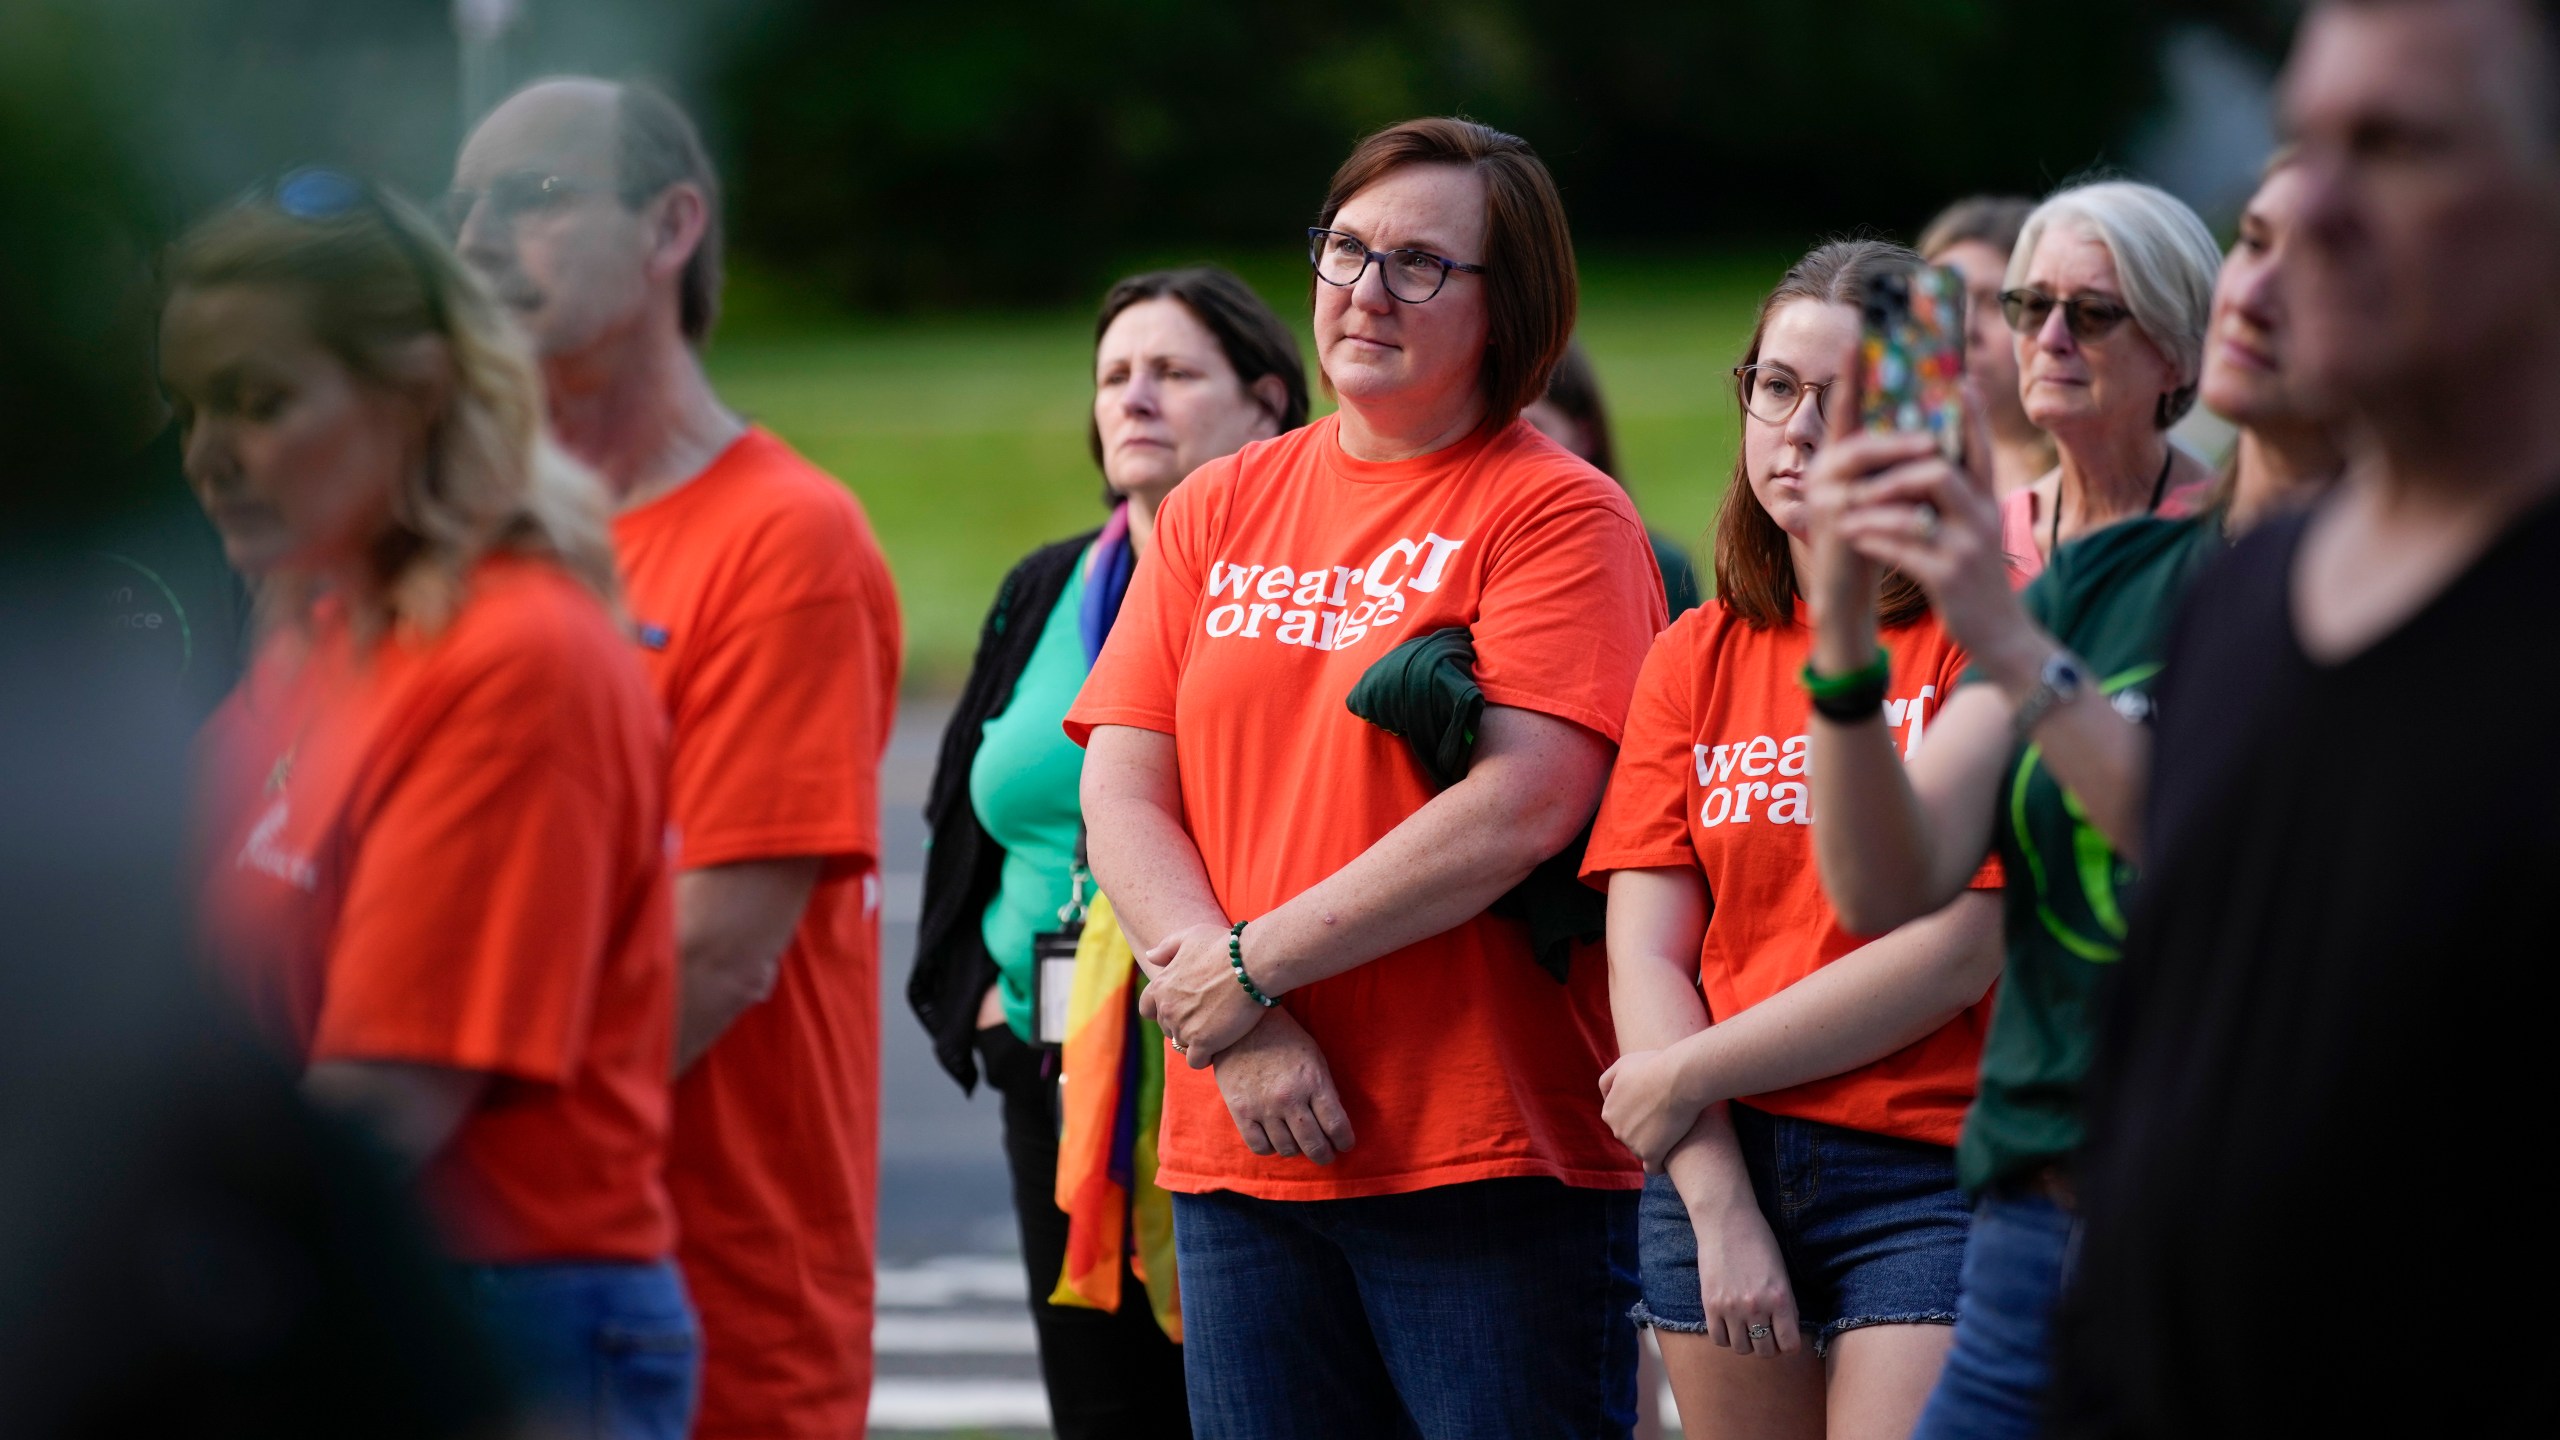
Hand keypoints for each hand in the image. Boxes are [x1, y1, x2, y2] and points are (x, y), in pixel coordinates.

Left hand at [1135, 921, 1264, 1067]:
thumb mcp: (1191, 937)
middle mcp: (1167, 1009)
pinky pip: (1196, 1061)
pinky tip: (1219, 1047)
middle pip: (1167, 1028)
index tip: (1181, 1008)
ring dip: (1196, 1040)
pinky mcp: (1203, 1043)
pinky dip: (1205, 1057)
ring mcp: (1183, 1027)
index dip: (1162, 1010)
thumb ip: (1167, 947)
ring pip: (1182, 1044)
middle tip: (1207, 1016)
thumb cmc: (1224, 946)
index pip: (1147, 1009)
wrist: (1252, 963)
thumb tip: (1150, 956)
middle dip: (1182, 1024)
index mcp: (1160, 986)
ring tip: (1217, 1030)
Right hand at [1209, 1008, 1357, 1163]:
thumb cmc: (1284, 1039)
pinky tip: (1275, 1138)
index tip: (1344, 1144)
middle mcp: (1289, 1098)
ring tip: (1298, 1142)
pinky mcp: (1241, 1111)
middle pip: (1313, 1144)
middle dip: (1324, 1154)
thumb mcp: (1314, 1058)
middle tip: (1325, 1154)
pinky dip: (1271, 1148)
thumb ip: (1325, 1089)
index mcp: (1313, 1082)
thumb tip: (1334, 1122)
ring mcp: (1263, 1106)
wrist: (1241, 1024)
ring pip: (1287, 1149)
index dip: (1344, 1141)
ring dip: (1297, 1149)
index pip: (1336, 1126)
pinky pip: (1259, 1146)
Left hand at [1598, 1049, 1706, 1171]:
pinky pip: (1653, 1168)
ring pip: (1643, 1149)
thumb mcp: (1623, 1065)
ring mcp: (1633, 1144)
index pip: (1621, 1120)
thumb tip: (1606, 1098)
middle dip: (1646, 1129)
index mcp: (1609, 1111)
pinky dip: (1660, 1165)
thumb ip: (1608, 1081)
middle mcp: (1616, 1130)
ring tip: (1675, 1129)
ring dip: (1656, 1144)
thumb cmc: (1654, 1066)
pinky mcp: (1652, 1154)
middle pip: (1631, 1136)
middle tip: (1668, 1117)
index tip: (1655, 1107)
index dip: (1638, 1114)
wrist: (1680, 1078)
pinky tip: (1670, 1155)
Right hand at [1689, 1195, 1802, 1358]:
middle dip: (1768, 1346)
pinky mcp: (1710, 1305)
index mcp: (1780, 1299)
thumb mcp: (1782, 1274)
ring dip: (1746, 1342)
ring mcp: (1732, 1309)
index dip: (1788, 1345)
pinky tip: (1729, 1325)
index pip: (1790, 1344)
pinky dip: (1726, 1337)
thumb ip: (1785, 1305)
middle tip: (1765, 1333)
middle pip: (1765, 1351)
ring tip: (1746, 1328)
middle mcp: (1757, 1308)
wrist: (1727, 1222)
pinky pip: (1718, 1339)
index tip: (1784, 1338)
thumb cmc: (1759, 1242)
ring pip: (1741, 1349)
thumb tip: (1784, 1332)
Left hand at [1821, 379, 2040, 681]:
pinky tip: (1853, 535)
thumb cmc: (1978, 578)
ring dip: (1874, 505)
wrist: (2003, 635)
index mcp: (1987, 503)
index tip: (1958, 379)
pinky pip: (1903, 550)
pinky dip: (1874, 539)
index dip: (1969, 414)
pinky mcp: (1948, 578)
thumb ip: (1958, 500)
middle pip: (1940, 471)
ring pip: (1916, 511)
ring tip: (1845, 507)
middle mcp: (1981, 519)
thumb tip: (1930, 465)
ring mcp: (1966, 548)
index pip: (1977, 449)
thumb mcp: (1975, 533)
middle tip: (1859, 464)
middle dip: (1896, 465)